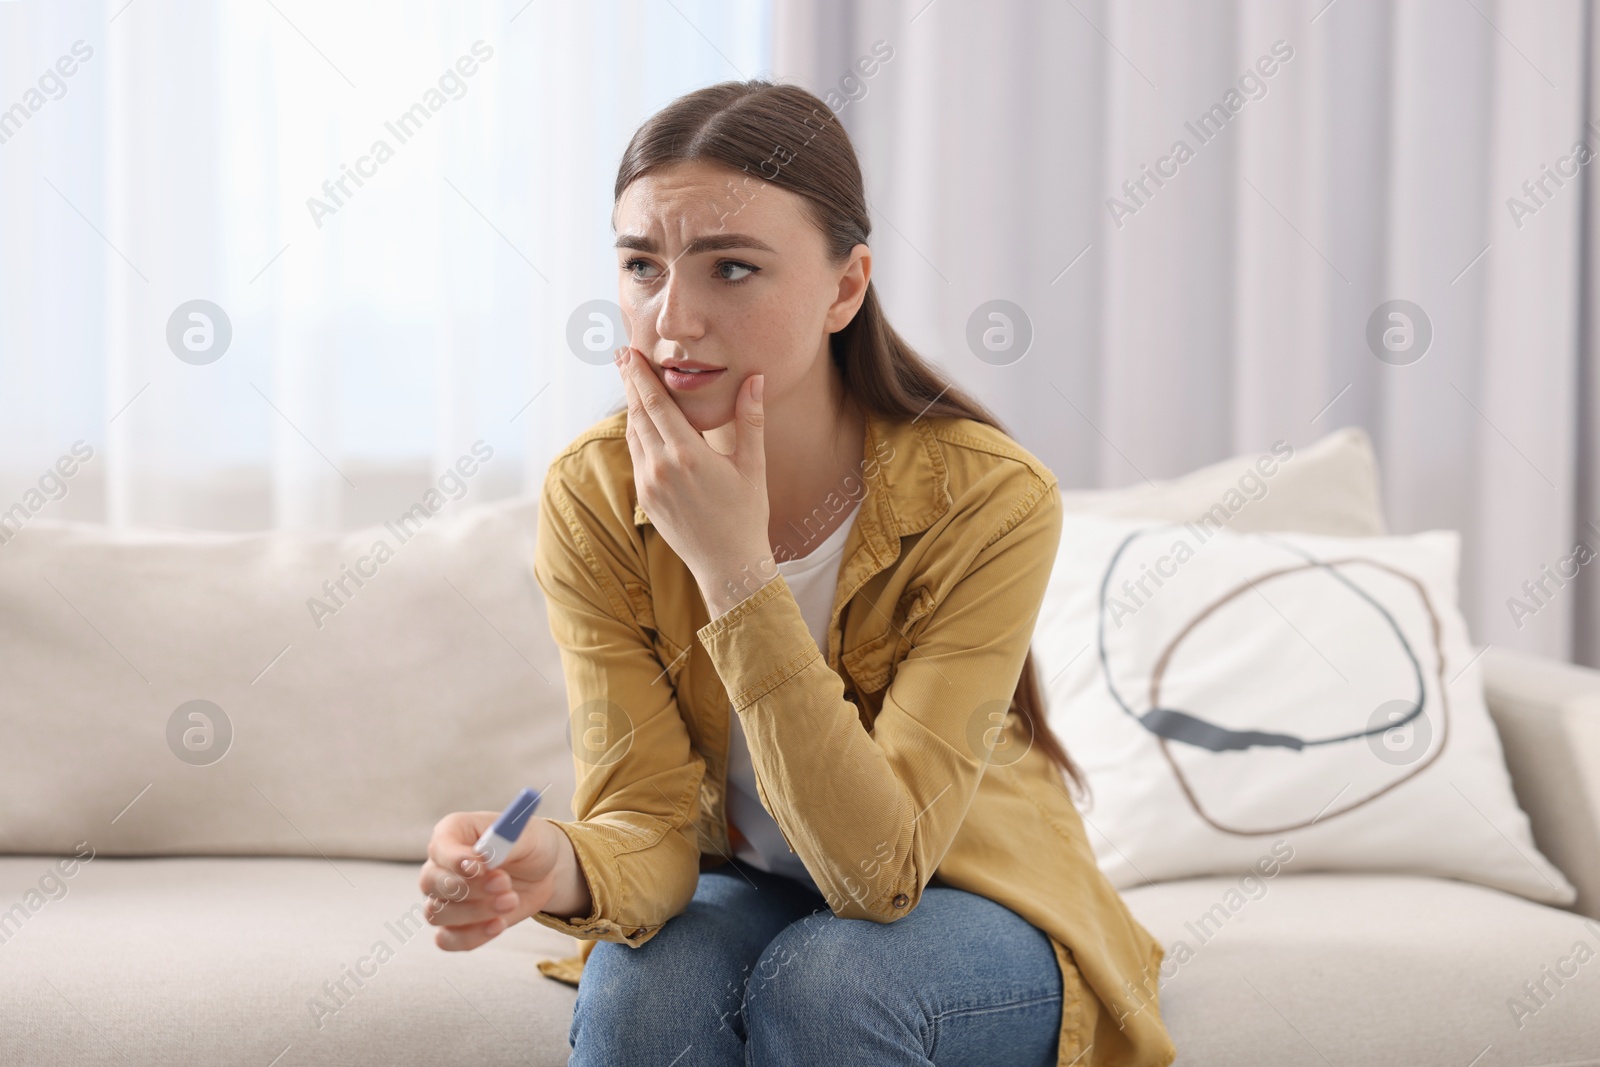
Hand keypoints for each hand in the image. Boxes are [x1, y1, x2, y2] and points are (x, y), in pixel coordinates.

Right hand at [419, 812, 569, 950]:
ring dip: (475, 912)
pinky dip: (470, 937)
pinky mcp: (455, 924)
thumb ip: (504, 843)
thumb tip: (484, 859)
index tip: (480, 867)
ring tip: (511, 900)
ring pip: (437, 914)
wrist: (544, 871)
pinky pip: (446, 940)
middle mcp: (441, 865)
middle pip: (432, 883)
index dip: (455, 859)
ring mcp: (444, 897)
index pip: (439, 846)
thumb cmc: (530, 844)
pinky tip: (498, 925)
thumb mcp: (526, 835)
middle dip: (470, 888)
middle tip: (504, 883)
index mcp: (453, 832)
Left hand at [614, 345, 774, 613]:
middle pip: (638, 414)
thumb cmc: (746, 514)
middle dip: (629, 382)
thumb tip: (755, 378)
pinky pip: (636, 456)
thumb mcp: (752, 465)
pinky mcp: (645, 499)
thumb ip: (749, 419)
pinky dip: (637, 433)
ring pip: (634, 435)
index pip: (655, 404)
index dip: (640, 375)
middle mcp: (661, 468)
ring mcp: (649, 484)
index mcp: (688, 455)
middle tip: (622, 354)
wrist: (728, 564)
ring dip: (632, 406)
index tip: (630, 352)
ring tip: (630, 381)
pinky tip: (641, 422)